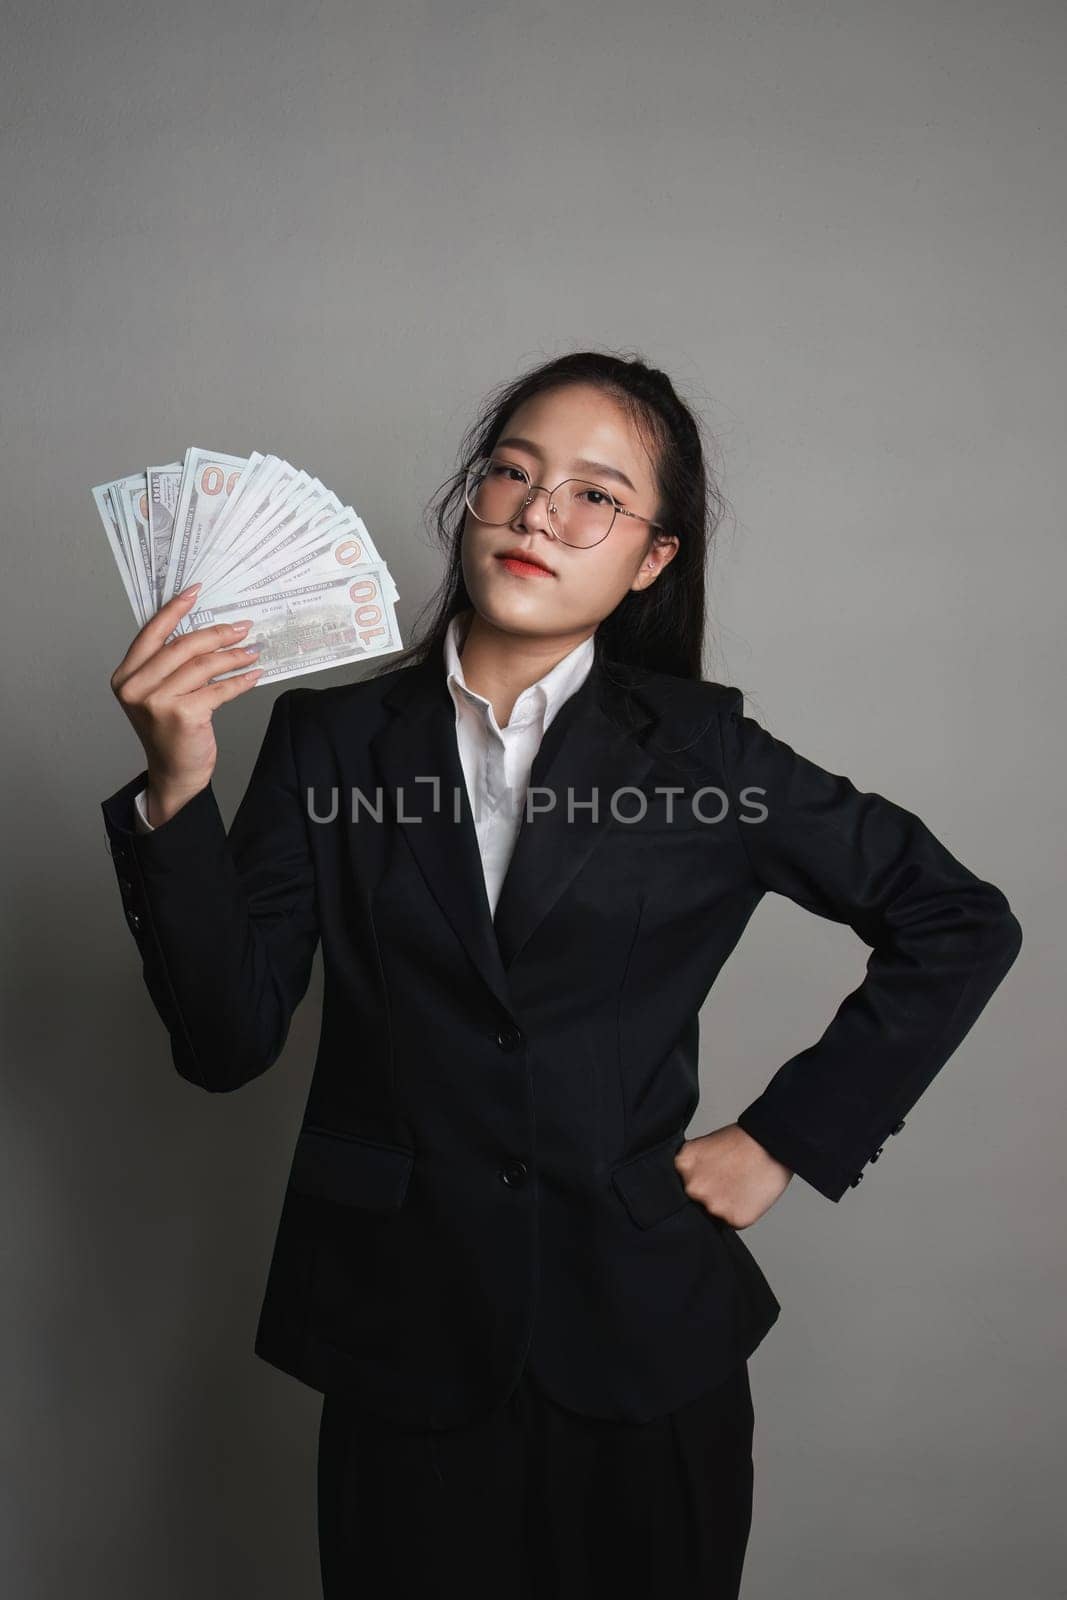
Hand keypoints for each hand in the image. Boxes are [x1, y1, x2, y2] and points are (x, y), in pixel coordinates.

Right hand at [109, 585, 262, 824]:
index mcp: (126, 676)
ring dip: (233, 656)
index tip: (196, 591)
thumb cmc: (169, 731)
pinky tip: (253, 675)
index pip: (152, 632)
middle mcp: (135, 687)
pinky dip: (240, 681)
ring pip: (203, 665)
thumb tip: (208, 631)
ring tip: (252, 651)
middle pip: (183, 646)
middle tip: (241, 628)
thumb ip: (170, 664)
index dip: (175, 609)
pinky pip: (218, 689)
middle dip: (217, 633)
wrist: (174, 774)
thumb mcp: (159, 693)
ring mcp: (156, 702)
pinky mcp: (182, 716)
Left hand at [674, 1123, 792, 1229]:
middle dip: (708, 1194)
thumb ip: (690, 1168)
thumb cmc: (741, 1141)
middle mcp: (693, 1188)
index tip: (708, 1175)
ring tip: (739, 1183)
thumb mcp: (703, 1146)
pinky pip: (732, 1222)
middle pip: (695, 1201)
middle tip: (725, 1179)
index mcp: (682, 1166)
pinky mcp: (734, 1219)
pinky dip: (740, 1211)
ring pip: (714, 1213)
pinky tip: (747, 1193)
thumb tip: (684, 1184)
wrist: (770, 1144)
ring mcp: (713, 1205)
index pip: (680, 1185)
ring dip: (724, 1204)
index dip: (696, 1181)